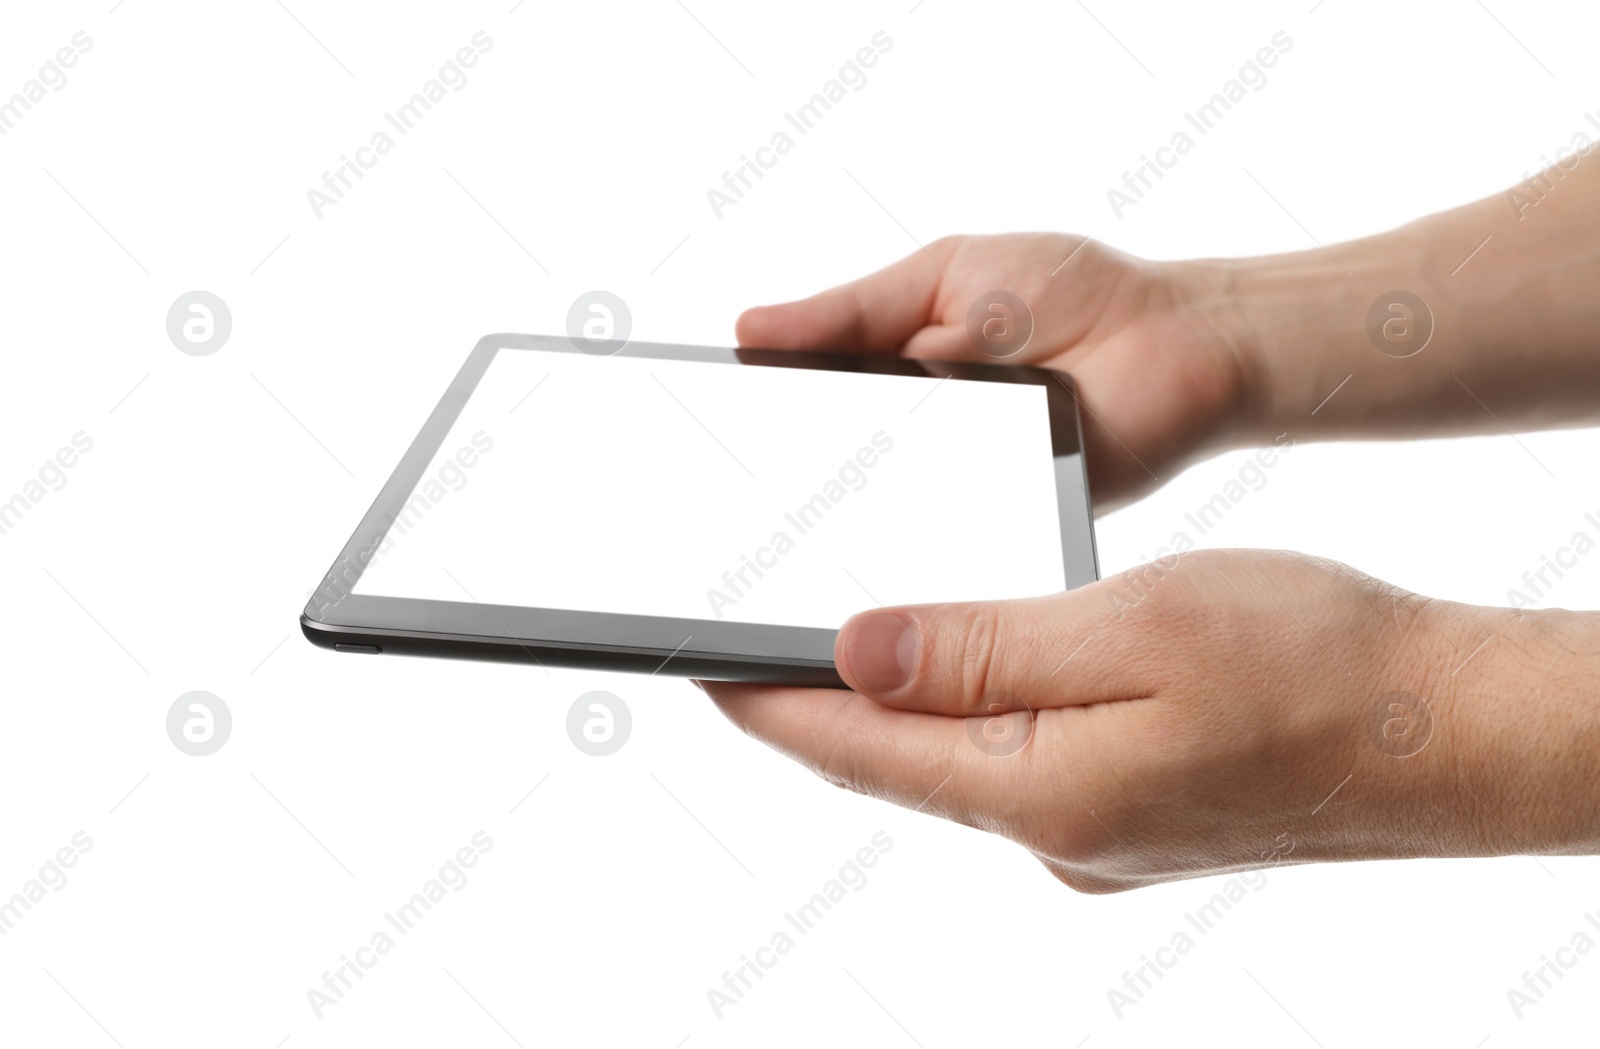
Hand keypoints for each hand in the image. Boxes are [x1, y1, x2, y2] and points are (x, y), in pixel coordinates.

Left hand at [703, 549, 1599, 891]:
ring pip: (958, 761)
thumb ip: (984, 646)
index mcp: (1038, 789)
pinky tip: (972, 671)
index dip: (767, 702)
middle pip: (896, 762)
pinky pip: (1019, 763)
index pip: (858, 748)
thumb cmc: (1314, 665)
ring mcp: (1094, 835)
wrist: (1448, 734)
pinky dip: (977, 715)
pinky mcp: (1131, 817)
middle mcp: (1053, 831)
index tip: (694, 663)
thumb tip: (855, 651)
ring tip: (839, 641)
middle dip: (819, 704)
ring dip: (899, 707)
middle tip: (745, 641)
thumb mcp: (1133, 628)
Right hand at [736, 233, 1252, 511]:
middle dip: (779, 480)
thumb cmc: (1067, 293)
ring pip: (874, 515)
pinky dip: (909, 540)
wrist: (1177, 339)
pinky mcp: (999, 528)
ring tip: (779, 524)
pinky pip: (941, 543)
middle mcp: (911, 444)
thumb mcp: (943, 276)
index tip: (695, 432)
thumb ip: (851, 310)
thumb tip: (749, 328)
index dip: (749, 425)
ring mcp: (951, 489)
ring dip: (837, 516)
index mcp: (888, 380)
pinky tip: (872, 538)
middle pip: (826, 473)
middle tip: (724, 495)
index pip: (800, 412)